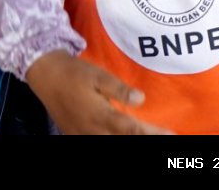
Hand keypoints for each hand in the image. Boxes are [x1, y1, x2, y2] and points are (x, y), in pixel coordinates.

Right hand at [25, 51, 171, 134]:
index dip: (153, 135)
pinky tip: (125, 137)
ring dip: (131, 142)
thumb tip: (142, 99)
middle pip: (124, 142)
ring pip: (111, 145)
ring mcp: (83, 137)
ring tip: (149, 137)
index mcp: (100, 115)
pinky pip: (98, 143)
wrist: (46, 77)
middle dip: (145, 140)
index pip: (132, 130)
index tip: (172, 135)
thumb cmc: (75, 73)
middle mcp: (92, 131)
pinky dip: (115, 142)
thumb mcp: (98, 76)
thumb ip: (119, 89)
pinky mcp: (77, 137)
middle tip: (167, 137)